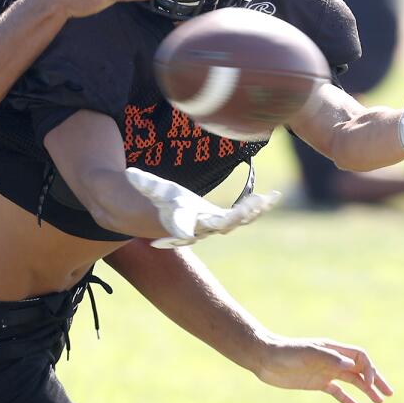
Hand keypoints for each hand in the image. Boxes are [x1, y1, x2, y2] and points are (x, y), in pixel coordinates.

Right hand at [124, 167, 278, 247]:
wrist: (157, 214)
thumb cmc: (151, 198)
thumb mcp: (147, 188)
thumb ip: (143, 183)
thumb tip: (130, 174)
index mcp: (178, 221)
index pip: (186, 226)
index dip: (191, 227)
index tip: (199, 227)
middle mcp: (198, 227)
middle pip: (220, 226)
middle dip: (237, 217)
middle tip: (251, 207)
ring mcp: (212, 224)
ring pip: (237, 221)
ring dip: (253, 211)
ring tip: (268, 199)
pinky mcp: (222, 218)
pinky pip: (243, 215)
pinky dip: (257, 206)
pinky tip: (273, 196)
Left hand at [255, 337, 393, 402]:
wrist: (264, 358)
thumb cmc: (285, 353)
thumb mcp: (307, 354)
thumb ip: (329, 359)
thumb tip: (352, 366)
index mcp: (332, 350)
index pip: (359, 357)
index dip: (369, 369)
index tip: (369, 384)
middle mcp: (332, 360)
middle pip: (360, 370)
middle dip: (375, 380)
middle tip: (389, 394)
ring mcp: (325, 372)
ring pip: (352, 381)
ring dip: (366, 390)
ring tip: (379, 402)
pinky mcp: (316, 382)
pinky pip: (337, 391)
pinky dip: (347, 399)